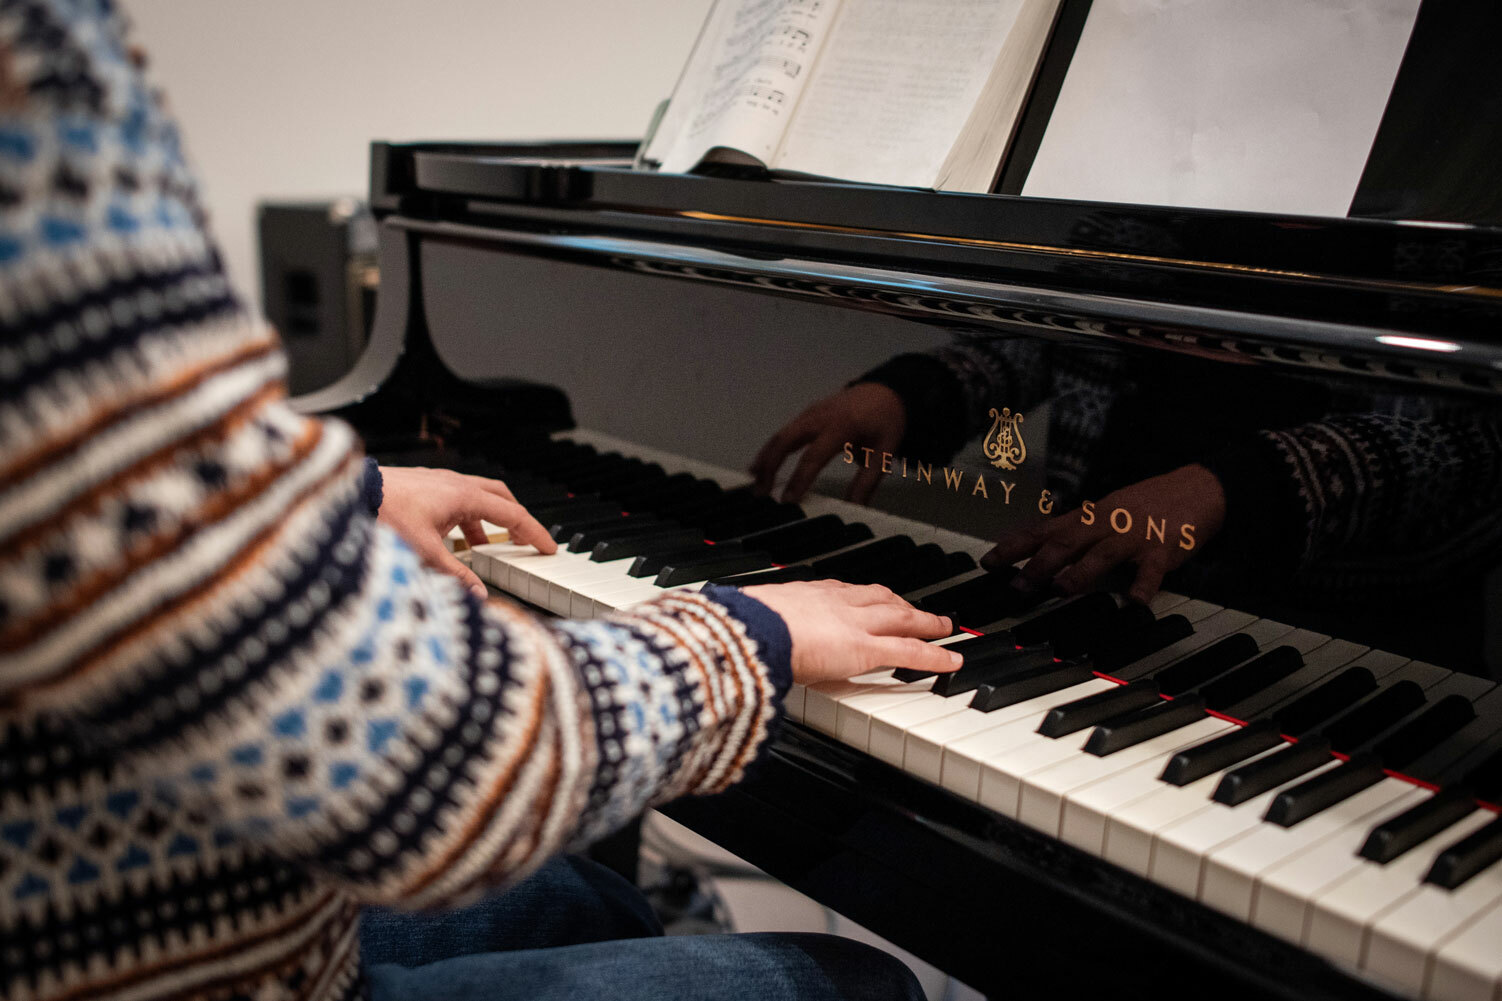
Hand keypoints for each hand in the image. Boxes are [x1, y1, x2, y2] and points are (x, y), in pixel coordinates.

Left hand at [377, 466, 556, 596]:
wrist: (350, 494)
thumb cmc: (382, 514)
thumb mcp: (423, 553)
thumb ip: (455, 575)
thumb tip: (478, 594)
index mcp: (463, 496)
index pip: (512, 514)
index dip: (534, 533)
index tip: (548, 547)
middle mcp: (454, 483)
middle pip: (500, 497)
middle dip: (516, 520)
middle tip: (525, 540)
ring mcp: (437, 482)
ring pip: (477, 497)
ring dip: (487, 520)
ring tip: (486, 546)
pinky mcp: (422, 487)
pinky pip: (456, 499)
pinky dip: (464, 518)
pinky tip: (452, 537)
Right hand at [742, 580, 958, 684]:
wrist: (750, 631)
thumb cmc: (740, 628)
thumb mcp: (747, 621)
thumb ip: (753, 627)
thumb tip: (737, 638)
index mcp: (806, 593)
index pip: (843, 590)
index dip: (862, 596)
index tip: (870, 598)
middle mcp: (836, 601)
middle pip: (879, 597)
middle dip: (901, 602)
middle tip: (917, 608)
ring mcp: (854, 623)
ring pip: (901, 617)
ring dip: (925, 621)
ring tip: (943, 627)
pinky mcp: (867, 649)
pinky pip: (910, 652)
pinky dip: (935, 655)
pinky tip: (952, 659)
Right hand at [749, 382, 905, 503]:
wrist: (887, 392)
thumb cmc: (885, 423)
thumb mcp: (883, 453)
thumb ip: (866, 482)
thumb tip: (853, 510)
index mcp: (840, 426)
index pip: (813, 456)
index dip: (798, 479)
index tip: (787, 501)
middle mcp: (819, 417)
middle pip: (785, 441)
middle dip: (769, 466)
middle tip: (760, 493)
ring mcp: (810, 413)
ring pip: (780, 435)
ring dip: (765, 459)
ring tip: (754, 484)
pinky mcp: (807, 415)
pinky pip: (784, 432)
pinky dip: (770, 449)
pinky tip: (760, 466)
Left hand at [982, 464, 1226, 604]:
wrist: (1197, 487)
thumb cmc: (1144, 505)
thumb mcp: (1104, 512)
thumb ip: (1074, 532)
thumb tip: (1036, 550)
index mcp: (1089, 516)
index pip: (1043, 531)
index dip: (1014, 547)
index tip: (988, 563)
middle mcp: (1107, 523)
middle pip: (1067, 542)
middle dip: (1039, 564)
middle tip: (1017, 587)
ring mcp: (1135, 536)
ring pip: (1103, 553)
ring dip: (1081, 572)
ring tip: (1062, 589)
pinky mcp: (1164, 550)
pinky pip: (1152, 571)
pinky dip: (1143, 586)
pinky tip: (1133, 602)